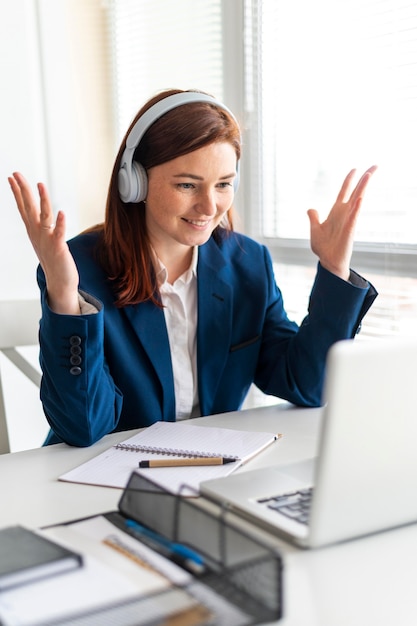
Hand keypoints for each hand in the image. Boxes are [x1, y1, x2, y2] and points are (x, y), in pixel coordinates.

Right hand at [8, 172, 79, 313]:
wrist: (59, 282)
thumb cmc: (53, 260)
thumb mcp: (42, 239)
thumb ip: (40, 225)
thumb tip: (37, 213)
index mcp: (33, 230)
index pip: (23, 207)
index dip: (17, 192)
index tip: (11, 177)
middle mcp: (38, 233)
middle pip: (29, 208)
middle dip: (22, 190)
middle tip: (16, 174)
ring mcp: (47, 240)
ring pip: (44, 216)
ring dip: (42, 200)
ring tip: (40, 185)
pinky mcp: (59, 247)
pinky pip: (59, 233)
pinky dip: (60, 223)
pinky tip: (62, 213)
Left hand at [307, 165, 377, 279]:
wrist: (327, 262)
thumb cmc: (323, 248)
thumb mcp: (315, 229)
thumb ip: (313, 218)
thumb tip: (311, 209)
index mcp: (336, 212)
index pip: (344, 191)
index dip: (349, 180)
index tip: (354, 169)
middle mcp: (344, 213)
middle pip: (356, 192)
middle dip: (365, 178)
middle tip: (375, 165)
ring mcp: (348, 221)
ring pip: (358, 200)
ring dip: (363, 188)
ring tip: (369, 174)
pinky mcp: (349, 230)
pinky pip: (353, 217)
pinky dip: (356, 208)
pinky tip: (360, 199)